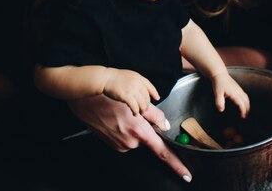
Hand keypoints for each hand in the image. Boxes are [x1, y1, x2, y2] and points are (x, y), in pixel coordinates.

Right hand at [68, 95, 191, 181]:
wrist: (84, 99)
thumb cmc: (109, 96)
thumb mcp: (137, 101)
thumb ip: (155, 115)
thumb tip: (166, 125)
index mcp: (139, 131)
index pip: (163, 152)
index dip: (177, 164)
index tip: (186, 174)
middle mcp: (130, 142)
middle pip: (148, 139)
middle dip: (147, 129)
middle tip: (133, 113)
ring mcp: (120, 145)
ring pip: (137, 138)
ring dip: (135, 128)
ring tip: (122, 113)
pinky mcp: (113, 144)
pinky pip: (127, 138)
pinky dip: (126, 130)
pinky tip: (117, 118)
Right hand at [102, 68, 159, 115]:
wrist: (106, 78)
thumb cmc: (115, 78)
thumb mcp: (129, 76)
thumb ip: (137, 82)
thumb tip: (142, 91)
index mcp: (138, 77)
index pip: (150, 86)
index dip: (154, 93)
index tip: (157, 98)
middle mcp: (137, 83)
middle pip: (147, 97)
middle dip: (147, 105)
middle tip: (145, 109)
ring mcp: (132, 90)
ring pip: (142, 103)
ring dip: (142, 109)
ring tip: (140, 112)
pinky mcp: (127, 96)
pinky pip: (135, 106)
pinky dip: (135, 111)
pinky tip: (134, 113)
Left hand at [211, 72, 249, 117]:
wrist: (219, 74)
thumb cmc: (218, 84)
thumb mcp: (217, 93)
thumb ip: (219, 102)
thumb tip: (221, 110)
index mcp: (235, 93)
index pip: (242, 104)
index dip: (243, 111)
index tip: (243, 117)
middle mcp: (239, 92)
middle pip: (246, 102)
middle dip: (247, 110)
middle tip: (246, 117)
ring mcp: (239, 89)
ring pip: (247, 98)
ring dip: (247, 105)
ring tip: (246, 112)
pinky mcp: (238, 88)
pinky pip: (245, 96)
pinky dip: (246, 101)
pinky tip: (244, 104)